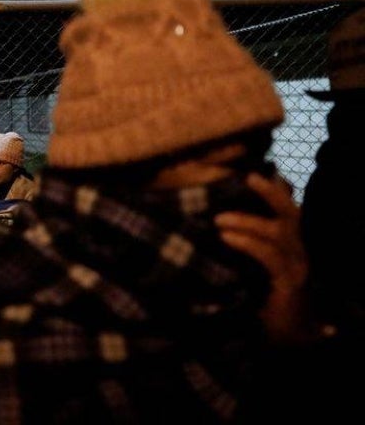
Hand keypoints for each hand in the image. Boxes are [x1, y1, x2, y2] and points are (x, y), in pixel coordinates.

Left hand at [214, 172, 309, 342]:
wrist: (280, 337)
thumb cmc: (259, 300)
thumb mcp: (245, 266)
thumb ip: (237, 242)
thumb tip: (210, 221)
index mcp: (289, 244)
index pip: (287, 209)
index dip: (274, 189)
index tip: (251, 172)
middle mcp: (298, 251)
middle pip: (291, 213)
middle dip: (271, 193)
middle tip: (248, 178)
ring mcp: (297, 267)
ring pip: (280, 232)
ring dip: (248, 222)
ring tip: (219, 220)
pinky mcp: (289, 284)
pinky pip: (271, 256)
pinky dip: (248, 243)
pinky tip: (227, 237)